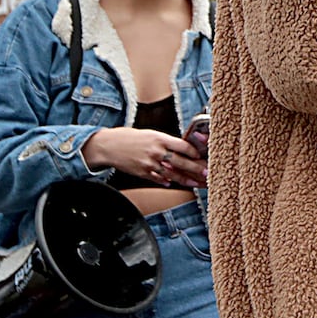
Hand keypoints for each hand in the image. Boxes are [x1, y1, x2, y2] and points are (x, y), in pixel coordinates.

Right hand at [81, 127, 206, 187]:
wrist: (109, 145)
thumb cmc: (132, 137)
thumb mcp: (151, 134)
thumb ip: (166, 142)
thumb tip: (183, 149)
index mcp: (160, 138)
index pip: (183, 146)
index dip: (194, 152)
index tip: (203, 157)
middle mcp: (156, 151)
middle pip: (180, 162)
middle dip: (195, 168)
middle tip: (207, 173)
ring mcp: (149, 163)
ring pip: (171, 173)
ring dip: (185, 179)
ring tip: (196, 183)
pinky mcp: (141, 173)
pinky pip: (157, 179)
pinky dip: (166, 181)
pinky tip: (173, 183)